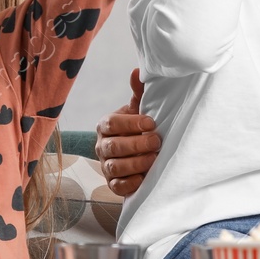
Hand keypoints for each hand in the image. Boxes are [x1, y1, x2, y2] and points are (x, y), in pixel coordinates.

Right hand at [94, 69, 160, 196]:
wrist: (139, 153)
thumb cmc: (139, 128)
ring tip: (153, 159)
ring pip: (114, 167)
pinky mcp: (113, 184)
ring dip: (135, 164)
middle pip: (113, 146)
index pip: (112, 123)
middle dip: (136, 145)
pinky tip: (144, 178)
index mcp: (106, 125)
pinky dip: (130, 183)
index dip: (131, 123)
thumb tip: (137, 71)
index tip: (151, 123)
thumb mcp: (139, 110)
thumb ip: (139, 94)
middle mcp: (102, 145)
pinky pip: (116, 186)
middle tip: (157, 142)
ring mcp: (106, 166)